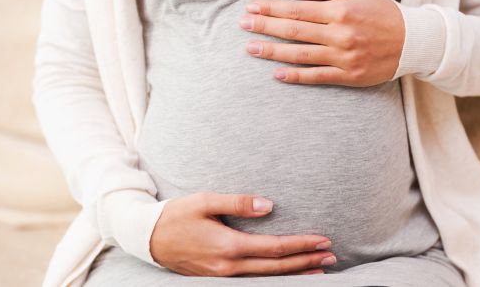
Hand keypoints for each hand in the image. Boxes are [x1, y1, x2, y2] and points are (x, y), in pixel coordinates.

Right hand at [150, 192, 335, 276]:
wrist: (147, 238)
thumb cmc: (176, 215)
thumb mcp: (205, 201)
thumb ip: (239, 203)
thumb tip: (270, 206)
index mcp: (228, 246)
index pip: (275, 248)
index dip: (302, 245)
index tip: (323, 240)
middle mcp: (229, 266)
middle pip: (277, 267)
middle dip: (306, 262)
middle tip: (331, 256)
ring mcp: (223, 275)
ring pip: (267, 278)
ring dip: (295, 273)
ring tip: (318, 269)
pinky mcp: (218, 277)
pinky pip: (253, 280)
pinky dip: (275, 277)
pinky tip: (285, 274)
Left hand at [238, 0, 404, 86]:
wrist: (413, 42)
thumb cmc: (382, 14)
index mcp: (340, 11)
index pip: (297, 9)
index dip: (271, 8)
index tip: (252, 8)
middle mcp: (339, 34)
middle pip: (294, 30)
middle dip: (265, 27)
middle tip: (242, 25)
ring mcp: (343, 57)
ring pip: (300, 55)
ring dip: (273, 52)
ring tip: (251, 49)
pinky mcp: (348, 76)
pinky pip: (317, 77)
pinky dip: (296, 77)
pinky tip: (276, 75)